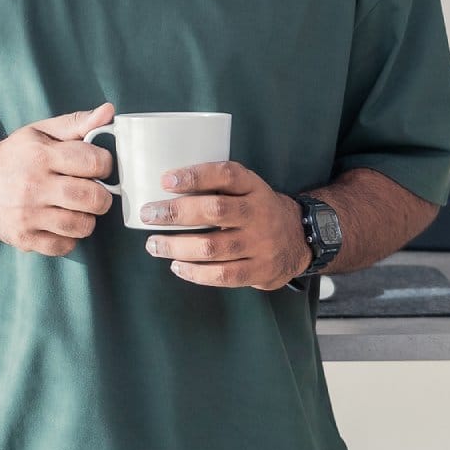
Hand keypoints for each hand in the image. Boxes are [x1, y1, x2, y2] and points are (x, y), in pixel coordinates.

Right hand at [0, 101, 117, 256]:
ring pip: (80, 225)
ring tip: (78, 209)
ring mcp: (26, 214)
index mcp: (40, 155)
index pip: (93, 162)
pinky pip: (63, 246)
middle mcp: (32, 185)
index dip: (105, 165)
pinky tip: (61, 224)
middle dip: (102, 197)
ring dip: (87, 219)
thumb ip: (77, 123)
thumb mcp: (42, 132)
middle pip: (91, 198)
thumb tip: (108, 111)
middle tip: (94, 193)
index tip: (99, 168)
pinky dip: (70, 238)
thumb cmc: (15, 156)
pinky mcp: (23, 237)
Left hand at [138, 161, 312, 291]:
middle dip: (176, 213)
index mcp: (254, 187)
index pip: (226, 175)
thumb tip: (166, 187)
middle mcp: (259, 213)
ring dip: (177, 246)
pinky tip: (177, 266)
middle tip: (149, 215)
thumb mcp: (248, 189)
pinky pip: (223, 275)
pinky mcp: (260, 270)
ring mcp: (261, 244)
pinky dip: (195, 272)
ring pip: (213, 247)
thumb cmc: (258, 210)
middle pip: (214, 211)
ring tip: (154, 245)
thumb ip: (217, 187)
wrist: (300, 239)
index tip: (165, 180)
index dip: (195, 176)